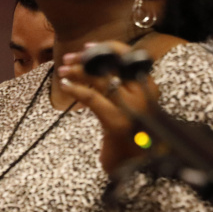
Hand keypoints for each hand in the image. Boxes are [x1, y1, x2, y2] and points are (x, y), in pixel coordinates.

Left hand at [55, 42, 160, 174]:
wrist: (139, 166)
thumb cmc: (131, 135)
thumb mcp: (131, 106)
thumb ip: (120, 87)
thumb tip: (94, 65)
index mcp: (149, 86)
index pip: (129, 57)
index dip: (108, 47)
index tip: (88, 46)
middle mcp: (144, 94)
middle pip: (112, 64)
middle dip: (87, 58)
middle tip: (68, 59)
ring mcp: (132, 108)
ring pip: (101, 79)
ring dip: (78, 72)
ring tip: (63, 72)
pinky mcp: (117, 122)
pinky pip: (93, 99)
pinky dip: (76, 89)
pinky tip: (65, 87)